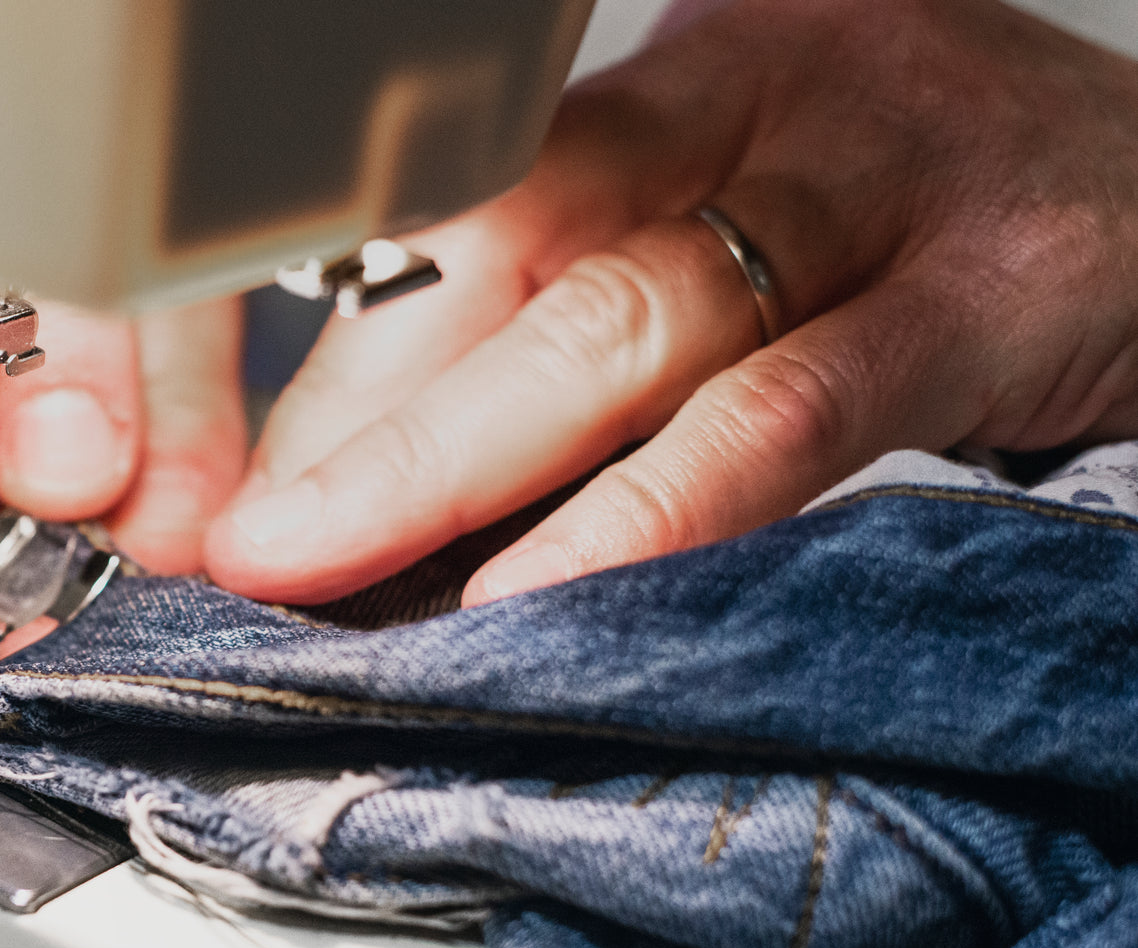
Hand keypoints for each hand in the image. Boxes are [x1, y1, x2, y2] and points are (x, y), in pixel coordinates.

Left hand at [203, 0, 1137, 605]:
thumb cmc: (918, 226)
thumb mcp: (732, 229)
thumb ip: (575, 328)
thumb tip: (383, 486)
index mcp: (662, 80)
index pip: (449, 202)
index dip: (327, 349)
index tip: (236, 481)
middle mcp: (750, 91)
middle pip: (508, 243)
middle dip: (357, 409)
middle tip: (243, 540)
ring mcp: (868, 173)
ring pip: (626, 318)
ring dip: (458, 462)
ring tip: (334, 575)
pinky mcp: (984, 287)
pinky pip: (787, 413)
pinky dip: (653, 513)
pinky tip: (547, 595)